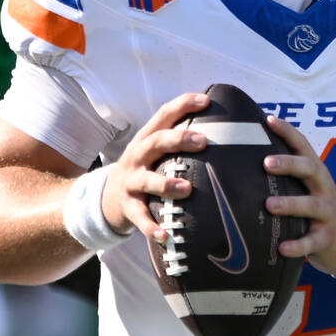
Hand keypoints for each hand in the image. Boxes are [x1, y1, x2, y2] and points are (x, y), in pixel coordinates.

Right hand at [100, 92, 211, 242]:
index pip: (164, 115)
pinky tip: (165, 235)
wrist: (108, 197)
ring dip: (166, 184)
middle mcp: (138, 156)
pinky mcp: (128, 207)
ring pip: (147, 180)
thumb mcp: (156, 152)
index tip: (205, 100)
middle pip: (155, 142)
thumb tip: (227, 131)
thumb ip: (180, 142)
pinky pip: (140, 217)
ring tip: (187, 189)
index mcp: (147, 138)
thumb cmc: (146, 169)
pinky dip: (151, 227)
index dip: (183, 105)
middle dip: (178, 140)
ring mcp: (131, 181)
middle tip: (203, 141)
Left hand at [263, 115, 335, 275]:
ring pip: (311, 205)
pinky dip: (297, 245)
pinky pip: (312, 242)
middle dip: (290, 164)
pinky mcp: (326, 238)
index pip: (303, 146)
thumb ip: (285, 171)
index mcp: (315, 172)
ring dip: (290, 204)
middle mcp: (323, 188)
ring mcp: (327, 213)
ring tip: (269, 205)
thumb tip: (243, 153)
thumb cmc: (314, 205)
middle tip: (266, 163)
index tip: (269, 120)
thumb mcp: (306, 185)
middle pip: (310, 169)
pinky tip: (281, 248)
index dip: (288, 132)